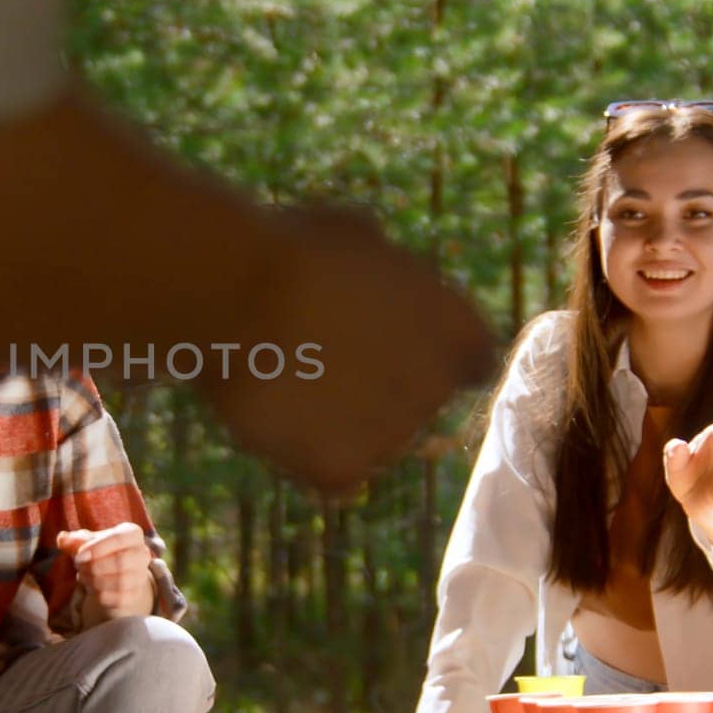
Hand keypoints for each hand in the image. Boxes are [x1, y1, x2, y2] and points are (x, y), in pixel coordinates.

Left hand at [56, 523, 154, 624]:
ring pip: (121, 581)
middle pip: (121, 561)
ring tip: (83, 577)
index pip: (119, 538)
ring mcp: (141, 576)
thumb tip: (61, 539)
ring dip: (96, 580)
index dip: (98, 547)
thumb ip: (73, 540)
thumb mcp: (87, 543)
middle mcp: (142, 554)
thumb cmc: (100, 553)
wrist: (114, 576)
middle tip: (79, 567)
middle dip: (95, 566)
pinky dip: (100, 594)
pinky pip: (119, 598)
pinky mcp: (135, 595)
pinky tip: (92, 588)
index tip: (79, 555)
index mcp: (132, 534)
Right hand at [202, 206, 494, 492]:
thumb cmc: (293, 250)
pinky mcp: (343, 469)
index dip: (438, 356)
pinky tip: (280, 422)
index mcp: (455, 325)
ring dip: (346, 424)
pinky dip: (312, 459)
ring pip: (378, 443)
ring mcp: (392, 435)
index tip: (395, 345)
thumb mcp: (356, 235)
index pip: (475, 359)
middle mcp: (436, 386)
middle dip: (383, 389)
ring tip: (290, 387)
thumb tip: (377, 271)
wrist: (237, 296)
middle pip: (419, 403)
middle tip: (323, 361)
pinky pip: (337, 477)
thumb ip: (385, 269)